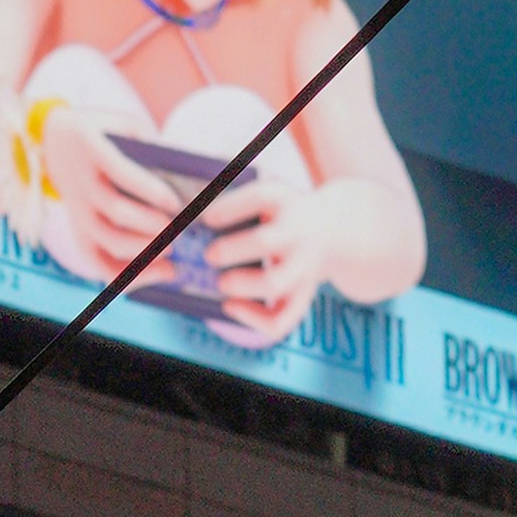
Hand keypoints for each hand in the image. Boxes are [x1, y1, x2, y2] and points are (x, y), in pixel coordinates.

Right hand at [16, 96, 176, 280]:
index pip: (121, 172)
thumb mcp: (123, 124)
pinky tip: (155, 275)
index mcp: (93, 150)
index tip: (176, 204)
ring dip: (143, 253)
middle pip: (116, 212)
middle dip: (152, 226)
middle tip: (180, 231)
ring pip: (108, 242)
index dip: (150, 191)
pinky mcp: (79, 232)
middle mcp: (82, 184)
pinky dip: (126, 276)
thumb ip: (149, 143)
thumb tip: (190, 174)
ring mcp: (78, 212)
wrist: (53, 143)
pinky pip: (98, 264)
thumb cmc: (102, 132)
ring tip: (172, 256)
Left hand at [198, 161, 340, 341]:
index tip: (207, 219)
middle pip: (265, 242)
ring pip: (273, 284)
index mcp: (285, 202)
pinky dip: (251, 319)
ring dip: (240, 285)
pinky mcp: (302, 297)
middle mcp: (298, 234)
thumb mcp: (269, 197)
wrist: (330, 233)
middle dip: (231, 250)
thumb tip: (186, 219)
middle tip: (209, 255)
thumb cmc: (280, 215)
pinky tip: (230, 306)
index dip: (230, 208)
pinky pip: (280, 320)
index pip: (260, 197)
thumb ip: (234, 204)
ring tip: (221, 282)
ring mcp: (302, 268)